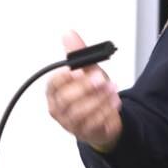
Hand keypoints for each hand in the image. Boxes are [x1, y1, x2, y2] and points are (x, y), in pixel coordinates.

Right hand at [46, 30, 122, 151]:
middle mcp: (59, 109)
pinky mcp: (84, 133)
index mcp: (55, 92)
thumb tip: (69, 34)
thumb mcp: (88, 70)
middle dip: (86, 87)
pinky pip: (93, 124)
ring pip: (80, 113)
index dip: (65, 78)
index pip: (53, 85)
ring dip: (99, 99)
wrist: (105, 116)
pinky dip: (106, 111)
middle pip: (66, 100)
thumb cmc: (92, 92)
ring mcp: (70, 123)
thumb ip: (78, 53)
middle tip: (101, 79)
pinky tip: (114, 103)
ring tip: (112, 89)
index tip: (79, 71)